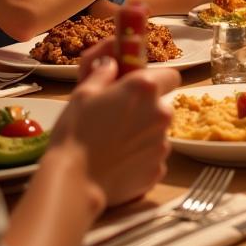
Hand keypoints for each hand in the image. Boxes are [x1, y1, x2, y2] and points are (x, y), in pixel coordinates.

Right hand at [52, 58, 179, 206]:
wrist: (74, 181)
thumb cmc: (76, 131)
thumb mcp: (83, 92)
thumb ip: (104, 73)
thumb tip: (111, 64)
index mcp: (145, 89)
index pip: (171, 76)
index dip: (157, 81)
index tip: (141, 90)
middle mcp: (162, 113)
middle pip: (162, 106)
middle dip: (146, 110)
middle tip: (120, 119)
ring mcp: (163, 143)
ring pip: (158, 133)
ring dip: (143, 135)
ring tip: (115, 144)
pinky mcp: (158, 169)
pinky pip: (152, 157)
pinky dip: (140, 158)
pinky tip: (118, 162)